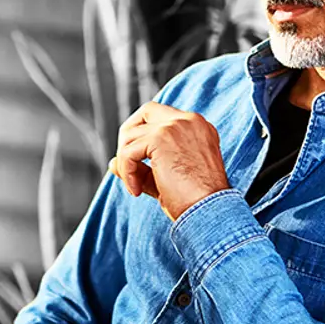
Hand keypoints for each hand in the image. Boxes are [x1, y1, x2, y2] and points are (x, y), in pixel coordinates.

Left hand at [108, 102, 231, 219]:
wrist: (211, 211)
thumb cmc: (196, 202)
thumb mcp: (167, 178)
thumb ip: (142, 168)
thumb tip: (112, 163)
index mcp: (198, 127)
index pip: (162, 118)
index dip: (145, 139)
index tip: (141, 166)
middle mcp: (189, 120)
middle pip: (146, 111)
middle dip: (128, 137)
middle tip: (127, 167)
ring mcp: (176, 126)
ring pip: (131, 134)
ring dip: (125, 162)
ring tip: (135, 187)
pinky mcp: (161, 137)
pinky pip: (128, 151)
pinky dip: (126, 172)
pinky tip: (137, 191)